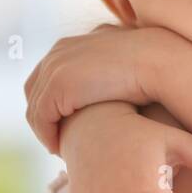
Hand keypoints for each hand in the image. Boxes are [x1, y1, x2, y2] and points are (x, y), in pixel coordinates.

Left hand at [25, 24, 172, 153]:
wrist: (157, 61)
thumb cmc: (152, 68)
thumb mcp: (125, 67)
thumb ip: (112, 74)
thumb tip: (116, 89)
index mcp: (75, 43)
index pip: (48, 74)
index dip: (51, 100)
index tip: (64, 123)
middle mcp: (60, 51)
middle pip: (35, 89)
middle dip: (42, 116)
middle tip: (56, 140)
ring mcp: (56, 67)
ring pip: (36, 106)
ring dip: (45, 130)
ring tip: (59, 149)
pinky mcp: (57, 85)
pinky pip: (41, 118)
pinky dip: (47, 136)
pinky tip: (61, 149)